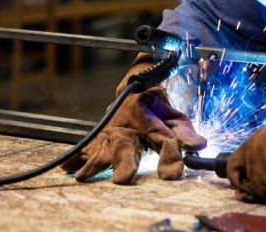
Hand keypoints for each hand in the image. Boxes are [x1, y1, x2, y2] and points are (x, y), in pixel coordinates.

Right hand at [62, 59, 206, 182]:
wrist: (133, 87)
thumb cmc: (156, 105)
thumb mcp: (174, 116)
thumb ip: (185, 133)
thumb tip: (199, 147)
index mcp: (146, 114)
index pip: (161, 137)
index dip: (169, 157)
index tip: (172, 175)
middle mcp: (124, 123)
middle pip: (124, 145)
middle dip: (123, 162)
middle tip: (122, 179)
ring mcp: (108, 131)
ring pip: (101, 147)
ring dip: (94, 162)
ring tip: (84, 176)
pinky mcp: (97, 139)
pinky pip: (84, 148)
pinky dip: (75, 157)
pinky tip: (66, 166)